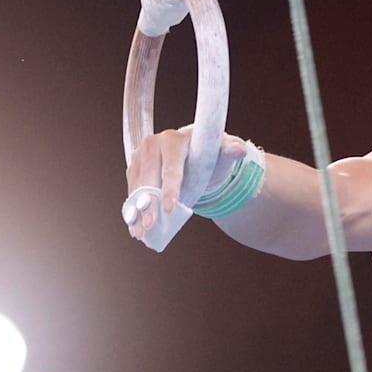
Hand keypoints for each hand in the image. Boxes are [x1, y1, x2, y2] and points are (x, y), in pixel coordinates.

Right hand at [125, 126, 245, 240]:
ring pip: (138, 187)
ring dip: (137, 211)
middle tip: (151, 225)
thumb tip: (239, 150)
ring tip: (141, 231)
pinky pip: (132, 191)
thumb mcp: (220, 149)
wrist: (190, 151)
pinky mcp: (134, 168)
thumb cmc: (206, 152)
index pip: (171, 166)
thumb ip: (230, 149)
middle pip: (149, 178)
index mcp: (173, 139)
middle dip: (150, 204)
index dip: (170, 187)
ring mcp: (140, 156)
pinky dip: (133, 210)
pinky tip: (135, 226)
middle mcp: (153, 144)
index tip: (171, 207)